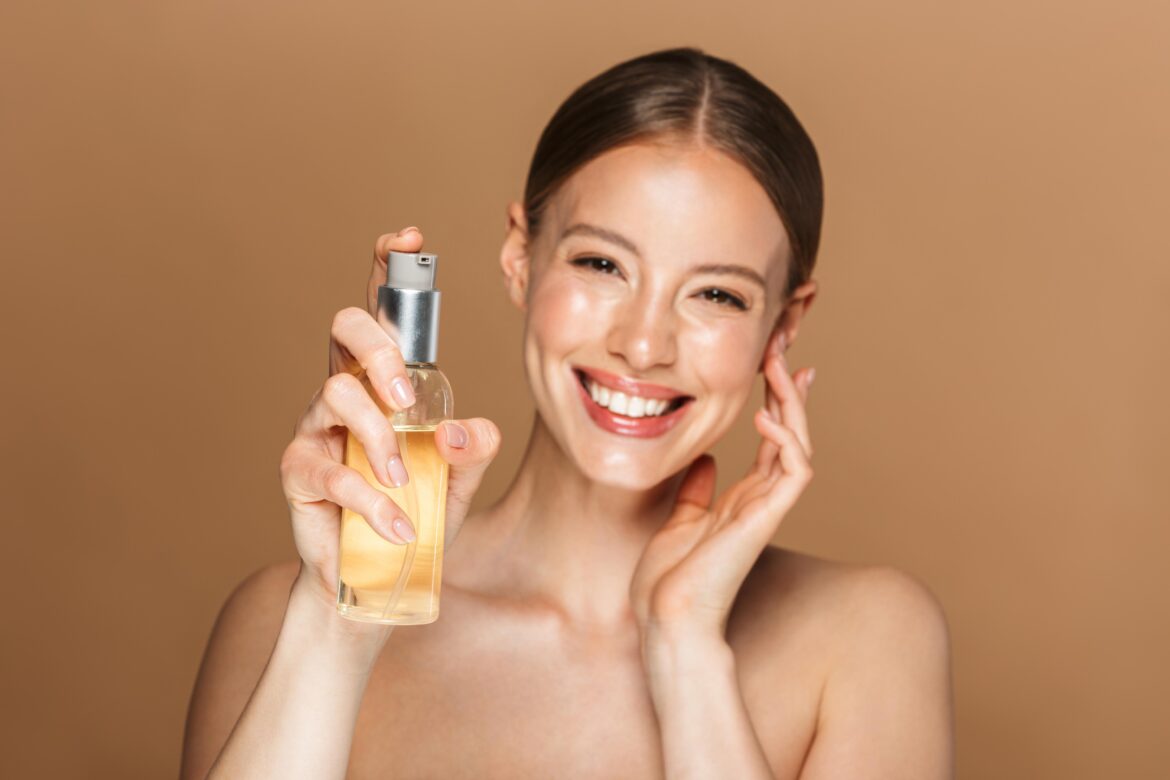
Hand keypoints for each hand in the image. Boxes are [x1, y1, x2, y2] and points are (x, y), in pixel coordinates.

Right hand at [279, 227, 501, 610]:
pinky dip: (371, 499)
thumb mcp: (459, 481)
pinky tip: (399, 526)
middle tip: (408, 399)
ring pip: (335, 392)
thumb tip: (466, 429)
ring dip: (378, 437)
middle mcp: (345, 391)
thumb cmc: (416, 513)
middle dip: (379, 350)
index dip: (387, 268)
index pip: (380, 312)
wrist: (376, 577)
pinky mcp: (299, 469)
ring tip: (405, 480)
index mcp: (384, 381)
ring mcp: (316, 427)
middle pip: (344, 329)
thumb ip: (472, 449)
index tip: (407, 238)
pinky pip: (330, 469)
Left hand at [629, 332, 814, 646]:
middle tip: (783, 347)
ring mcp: (766, 509)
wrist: (666, 620)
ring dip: (792, 403)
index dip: (777, 398)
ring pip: (799, 445)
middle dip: (789, 388)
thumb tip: (704, 457)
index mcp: (743, 498)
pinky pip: (794, 474)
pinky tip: (765, 416)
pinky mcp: (764, 520)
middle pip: (791, 432)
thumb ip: (698, 490)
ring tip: (780, 366)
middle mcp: (761, 499)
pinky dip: (785, 441)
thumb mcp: (680, 520)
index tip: (775, 361)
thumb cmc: (668, 581)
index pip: (772, 438)